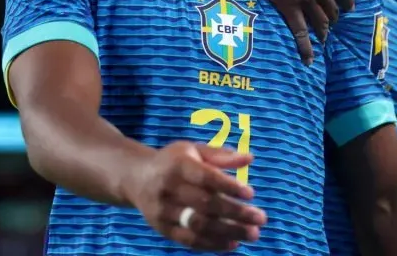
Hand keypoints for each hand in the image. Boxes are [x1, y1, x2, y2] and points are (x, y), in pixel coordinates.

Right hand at [125, 141, 266, 251]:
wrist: (136, 178)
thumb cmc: (172, 162)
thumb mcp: (193, 150)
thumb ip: (221, 155)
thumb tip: (250, 158)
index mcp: (178, 165)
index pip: (205, 177)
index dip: (228, 186)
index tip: (251, 193)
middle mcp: (168, 189)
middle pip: (205, 205)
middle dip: (235, 213)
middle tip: (260, 218)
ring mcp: (163, 212)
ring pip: (198, 226)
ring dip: (228, 232)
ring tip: (252, 234)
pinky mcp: (162, 229)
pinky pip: (189, 241)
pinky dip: (212, 245)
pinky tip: (233, 244)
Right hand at [242, 0, 353, 63]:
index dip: (348, 2)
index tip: (348, 9)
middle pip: (332, 11)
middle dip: (332, 19)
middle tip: (328, 25)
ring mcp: (306, 0)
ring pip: (320, 23)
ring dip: (322, 33)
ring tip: (321, 40)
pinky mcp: (289, 8)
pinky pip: (301, 33)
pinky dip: (306, 48)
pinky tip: (309, 59)